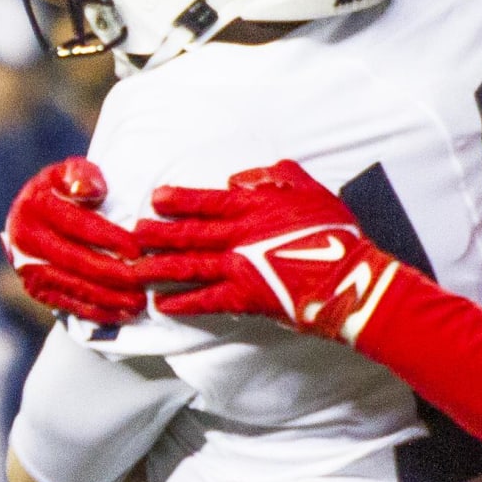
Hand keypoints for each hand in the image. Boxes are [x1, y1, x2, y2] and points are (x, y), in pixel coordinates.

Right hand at [4, 157, 145, 323]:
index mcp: (35, 204)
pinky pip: (67, 302)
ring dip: (107, 297)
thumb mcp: (73, 173)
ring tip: (138, 302)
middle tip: (143, 282)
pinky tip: (121, 313)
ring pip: (72, 285)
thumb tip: (93, 190)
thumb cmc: (68, 192)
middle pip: (75, 260)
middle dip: (113, 273)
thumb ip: (82, 175)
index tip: (136, 250)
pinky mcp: (35, 288)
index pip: (77, 224)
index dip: (108, 238)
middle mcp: (25, 237)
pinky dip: (96, 310)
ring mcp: (27, 265)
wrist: (40, 219)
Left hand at [133, 160, 399, 342]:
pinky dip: (183, 303)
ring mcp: (239, 268)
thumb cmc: (334, 231)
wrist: (348, 276)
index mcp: (252, 207)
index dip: (177, 199)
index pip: (205, 201)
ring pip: (188, 267)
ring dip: (159, 268)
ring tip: (135, 271)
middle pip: (187, 234)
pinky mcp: (245, 298)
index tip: (156, 198)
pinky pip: (206, 301)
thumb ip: (273, 176)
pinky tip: (163, 305)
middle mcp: (238, 236)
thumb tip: (239, 180)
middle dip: (157, 235)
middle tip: (133, 235)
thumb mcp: (308, 188)